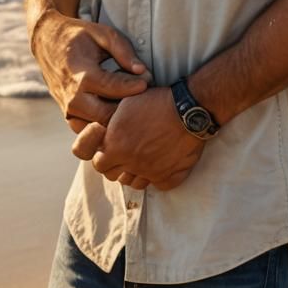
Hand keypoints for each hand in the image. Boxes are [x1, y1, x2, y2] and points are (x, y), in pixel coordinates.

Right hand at [31, 10, 150, 131]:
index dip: (134, 87)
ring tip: (129, 105)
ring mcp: (68, 109)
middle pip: (106, 116)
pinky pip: (88, 130)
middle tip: (140, 98)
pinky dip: (102, 125)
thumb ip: (123, 50)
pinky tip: (114, 111)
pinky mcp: (68, 116)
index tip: (148, 82)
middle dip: (126, 109)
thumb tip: (142, 71)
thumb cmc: (78, 36)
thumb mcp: (102, 34)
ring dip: (115, 119)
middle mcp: (73, 97)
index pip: (114, 88)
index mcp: (81, 75)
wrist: (46, 42)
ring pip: (98, 128)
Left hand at [72, 87, 205, 190]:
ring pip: (134, 183)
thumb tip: (103, 132)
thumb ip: (111, 124)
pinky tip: (160, 163)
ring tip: (142, 158)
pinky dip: (156, 177)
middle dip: (116, 166)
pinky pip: (157, 185)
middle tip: (126, 153)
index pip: (99, 163)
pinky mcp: (169, 177)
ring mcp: (150, 173)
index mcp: (117, 146)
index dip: (103, 156)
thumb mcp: (126, 104)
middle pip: (114, 176)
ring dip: (135, 173)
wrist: (188, 109)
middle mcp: (131, 163)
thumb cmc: (157, 101)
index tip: (111, 148)